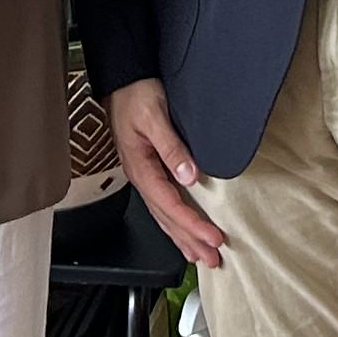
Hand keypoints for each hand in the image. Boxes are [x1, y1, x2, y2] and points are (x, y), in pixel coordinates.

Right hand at [107, 78, 226, 266]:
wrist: (124, 77)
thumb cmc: (137, 93)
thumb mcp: (155, 116)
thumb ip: (171, 147)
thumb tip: (189, 176)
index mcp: (141, 167)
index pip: (170, 204)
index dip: (192, 224)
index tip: (213, 238)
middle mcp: (141, 176)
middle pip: (166, 217)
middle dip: (190, 240)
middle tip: (213, 259)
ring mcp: (143, 174)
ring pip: (164, 215)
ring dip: (183, 236)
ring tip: (201, 256)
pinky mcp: (148, 169)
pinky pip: (162, 204)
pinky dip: (174, 222)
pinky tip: (183, 232)